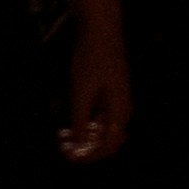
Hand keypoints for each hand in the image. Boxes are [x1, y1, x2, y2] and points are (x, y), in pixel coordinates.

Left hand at [58, 0, 130, 168]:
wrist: (102, 31)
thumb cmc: (92, 59)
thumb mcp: (81, 91)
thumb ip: (80, 119)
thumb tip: (77, 143)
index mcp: (119, 111)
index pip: (108, 147)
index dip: (89, 156)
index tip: (70, 157)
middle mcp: (123, 110)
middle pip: (109, 142)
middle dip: (87, 149)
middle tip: (65, 148)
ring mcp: (118, 101)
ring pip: (105, 131)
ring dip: (87, 137)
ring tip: (65, 136)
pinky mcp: (112, 94)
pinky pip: (103, 119)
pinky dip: (89, 124)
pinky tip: (73, 121)